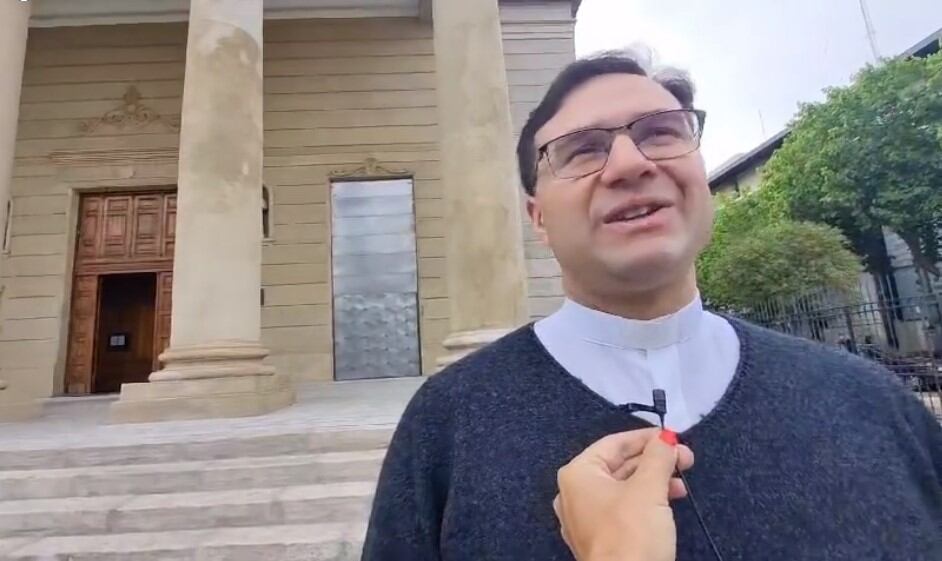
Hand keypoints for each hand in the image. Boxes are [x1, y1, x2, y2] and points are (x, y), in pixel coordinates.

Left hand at [553, 428, 694, 560]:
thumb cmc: (631, 534)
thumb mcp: (649, 489)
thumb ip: (658, 457)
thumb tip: (666, 438)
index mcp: (578, 474)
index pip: (614, 443)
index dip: (646, 437)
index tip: (674, 436)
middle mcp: (575, 493)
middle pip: (618, 465)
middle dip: (654, 460)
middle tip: (685, 457)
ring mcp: (585, 518)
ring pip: (623, 487)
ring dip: (654, 480)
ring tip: (682, 482)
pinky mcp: (600, 538)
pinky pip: (622, 509)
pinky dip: (645, 500)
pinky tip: (669, 500)